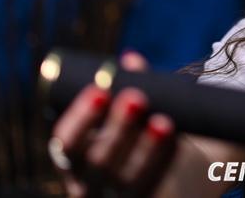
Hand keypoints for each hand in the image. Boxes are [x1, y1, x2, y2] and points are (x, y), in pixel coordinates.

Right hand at [49, 50, 176, 196]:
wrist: (177, 178)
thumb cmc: (143, 138)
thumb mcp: (133, 116)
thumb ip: (131, 88)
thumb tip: (132, 59)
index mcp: (75, 160)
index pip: (66, 143)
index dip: (81, 117)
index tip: (100, 89)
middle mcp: (88, 186)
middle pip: (98, 161)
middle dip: (118, 128)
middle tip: (136, 97)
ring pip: (127, 178)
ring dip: (145, 148)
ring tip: (162, 121)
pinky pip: (154, 187)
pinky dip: (165, 164)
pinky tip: (178, 143)